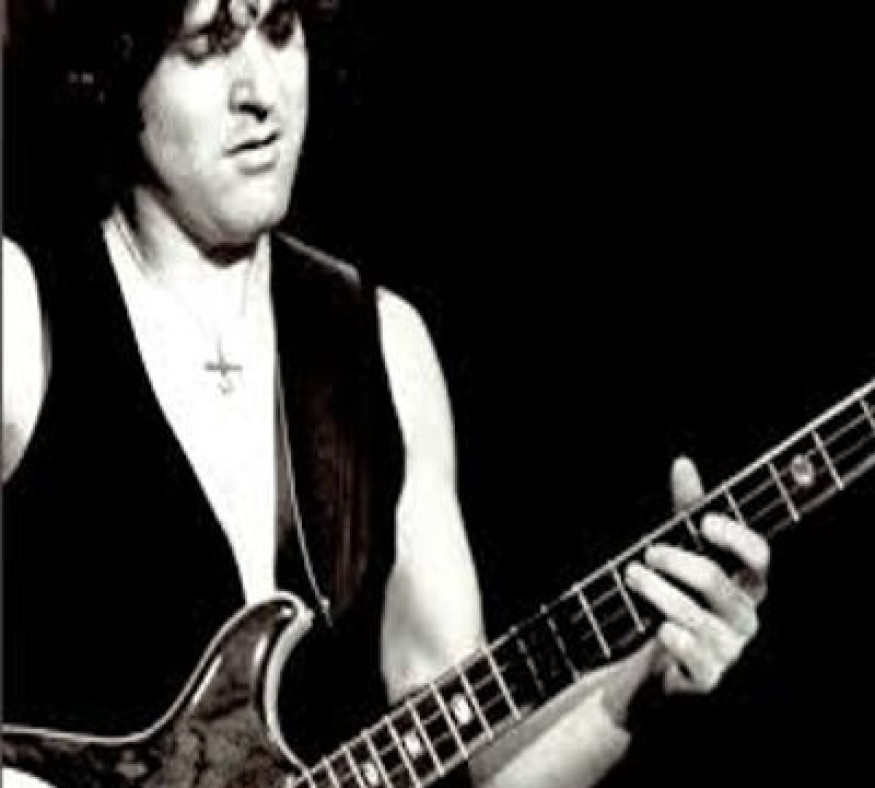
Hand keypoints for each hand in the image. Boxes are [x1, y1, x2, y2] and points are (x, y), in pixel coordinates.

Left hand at [625, 456, 769, 693]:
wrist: (658, 665)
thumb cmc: (676, 599)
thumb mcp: (679, 554)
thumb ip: (684, 512)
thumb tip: (683, 463)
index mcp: (746, 584)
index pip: (759, 557)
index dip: (736, 537)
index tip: (703, 521)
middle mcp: (745, 617)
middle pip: (717, 583)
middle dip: (677, 561)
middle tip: (647, 552)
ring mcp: (728, 650)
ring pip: (697, 616)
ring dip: (659, 592)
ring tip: (631, 576)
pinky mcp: (707, 678)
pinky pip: (697, 657)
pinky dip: (677, 639)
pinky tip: (660, 628)